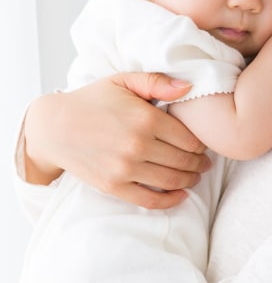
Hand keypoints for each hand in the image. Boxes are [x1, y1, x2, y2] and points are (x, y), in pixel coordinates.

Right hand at [23, 73, 209, 207]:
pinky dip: (170, 201)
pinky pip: (150, 200)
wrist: (54, 127)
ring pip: (171, 180)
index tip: (204, 144)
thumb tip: (189, 87)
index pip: (189, 138)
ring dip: (190, 180)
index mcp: (145, 119)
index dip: (201, 143)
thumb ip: (158, 82)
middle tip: (206, 163)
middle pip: (183, 160)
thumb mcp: (124, 81)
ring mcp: (125, 169)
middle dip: (199, 163)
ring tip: (196, 176)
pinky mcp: (114, 186)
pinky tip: (181, 195)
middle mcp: (138, 145)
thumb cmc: (93, 100)